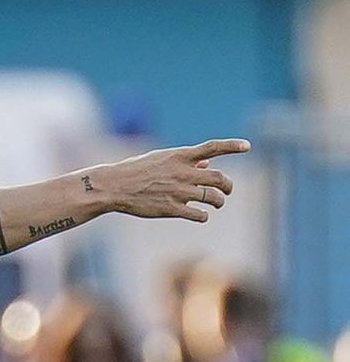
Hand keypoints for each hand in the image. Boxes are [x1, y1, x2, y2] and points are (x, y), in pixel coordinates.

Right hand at [96, 139, 248, 222]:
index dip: (232, 146)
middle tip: (226, 191)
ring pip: (212, 197)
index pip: (213, 147)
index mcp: (180, 156)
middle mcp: (183, 172)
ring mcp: (179, 191)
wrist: (114, 187)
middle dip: (227, 186)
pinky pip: (199, 214)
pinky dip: (204, 216)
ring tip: (217, 204)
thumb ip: (185, 161)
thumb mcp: (160, 159)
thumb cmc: (134, 171)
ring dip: (218, 201)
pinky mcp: (172, 208)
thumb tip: (206, 163)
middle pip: (219, 179)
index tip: (247, 146)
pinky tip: (201, 215)